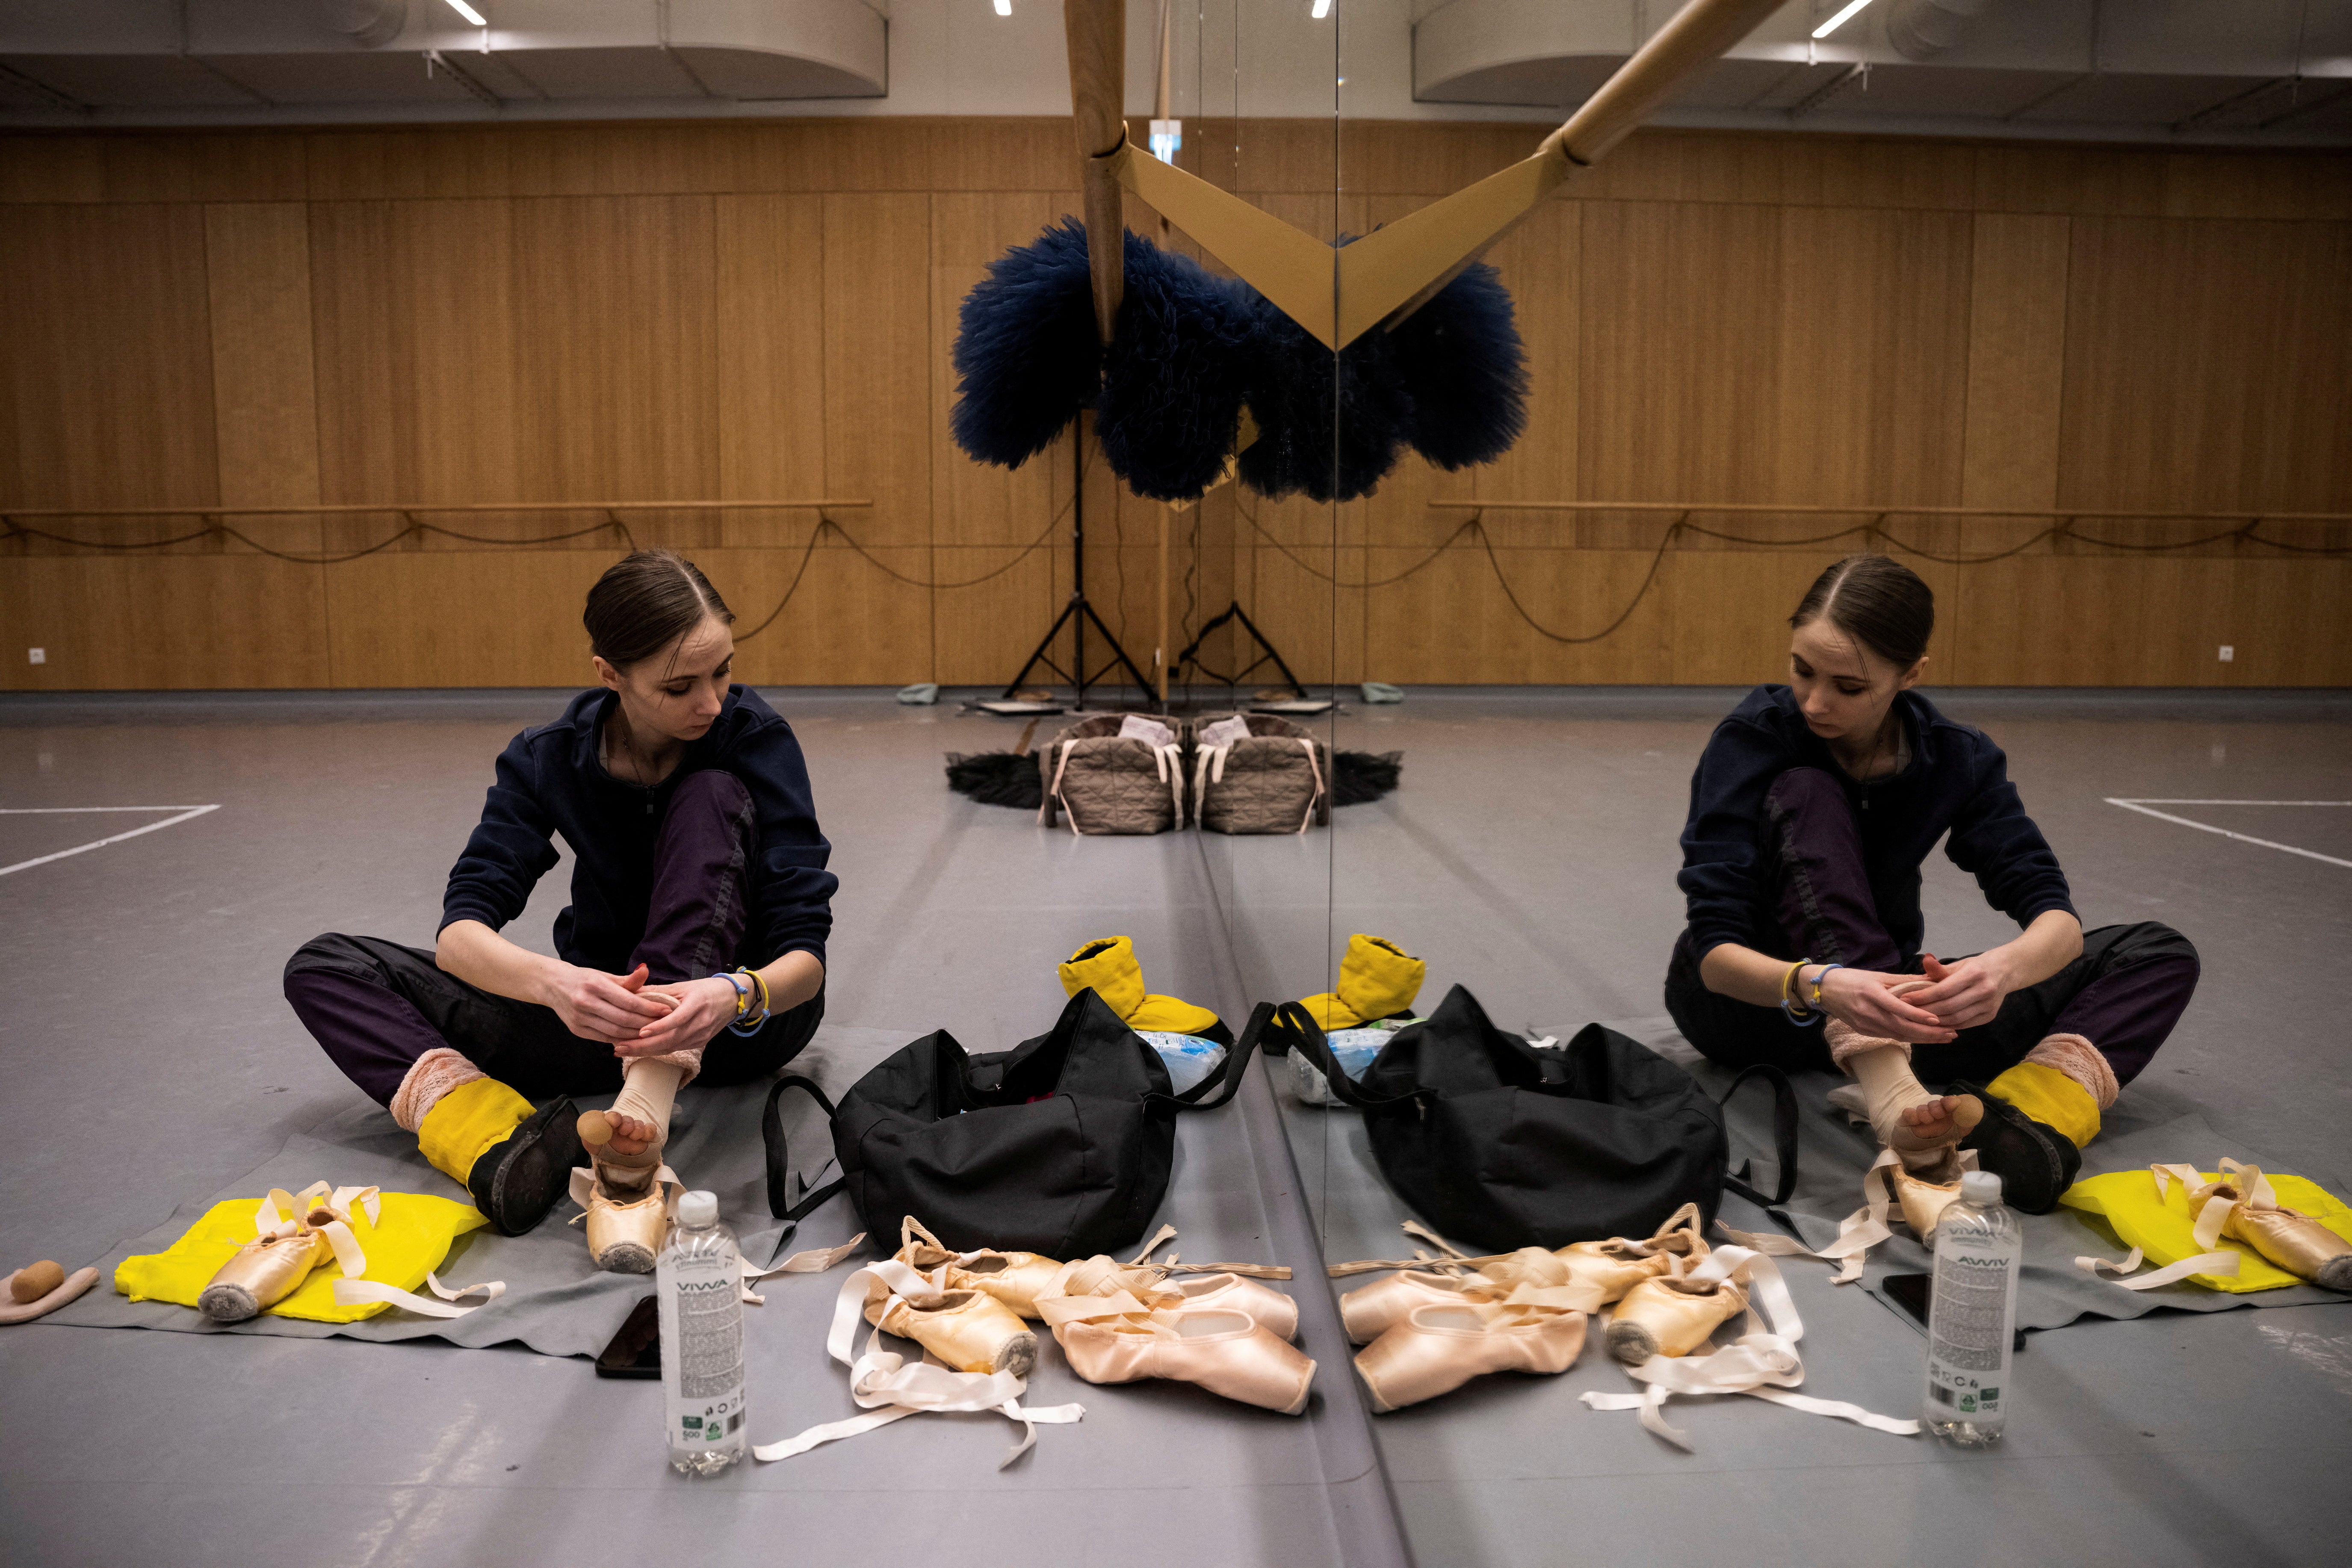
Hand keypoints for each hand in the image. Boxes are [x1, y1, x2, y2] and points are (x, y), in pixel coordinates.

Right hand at [544, 962, 673, 1043]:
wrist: (553, 985)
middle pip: (623, 1019)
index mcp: (594, 985)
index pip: (628, 1001)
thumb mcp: (604, 975)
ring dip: (636, 1034)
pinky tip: (635, 1037)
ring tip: (653, 1032)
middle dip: (647, 1023)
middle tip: (664, 1024)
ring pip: (615, 1032)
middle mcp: (585, 1002)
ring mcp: (580, 1018)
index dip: (649, 1008)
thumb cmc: (584, 979)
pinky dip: (622, 1039)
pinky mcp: (577, 1030)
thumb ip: (627, 979)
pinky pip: (605, 1038)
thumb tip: (646, 970)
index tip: (666, 1010)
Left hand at [586, 1110, 660, 1157]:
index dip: (614, 1118)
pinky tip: (644, 1138)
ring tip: (633, 1137)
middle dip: (627, 1124)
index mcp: (610, 1127)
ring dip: (637, 1129)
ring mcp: (635, 1132)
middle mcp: (623, 1127)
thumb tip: (589, 1129)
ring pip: (639, 1124)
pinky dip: (649, 1131)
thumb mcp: (592, 1145)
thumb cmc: (606, 1153)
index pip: (613, 1116)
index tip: (614, 1123)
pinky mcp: (647, 1138)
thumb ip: (589, 1136)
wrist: (620, 1168)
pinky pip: (651, 1129)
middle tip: (624, 1131)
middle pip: (628, 1119)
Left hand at [616, 976, 740, 1058]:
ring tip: (623, 1050)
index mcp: (698, 1004)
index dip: (660, 1027)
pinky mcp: (699, 1043)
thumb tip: (632, 992)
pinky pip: (675, 1048)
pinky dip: (656, 1050)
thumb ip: (659, 991)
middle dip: (643, 1046)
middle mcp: (701, 1023)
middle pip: (670, 1039)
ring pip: (670, 1047)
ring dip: (645, 1051)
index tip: (641, 1031)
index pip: (678, 1019)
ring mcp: (701, 1036)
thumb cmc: (706, 989)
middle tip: (619, 1047)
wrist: (733, 999)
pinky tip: (640, 1050)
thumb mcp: (684, 986)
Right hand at [1816, 966, 1956, 1044]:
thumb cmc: (1853, 978)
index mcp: (1871, 994)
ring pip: (1898, 1035)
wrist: (1824, 990)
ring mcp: (1865, 1024)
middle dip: (1928, 1033)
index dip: (1917, 1015)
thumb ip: (1904, 980)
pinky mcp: (1864, 1031)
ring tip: (1944, 1037)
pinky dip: (1909, 1038)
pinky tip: (1924, 1037)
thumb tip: (1931, 980)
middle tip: (1951, 1033)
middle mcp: (1868, 1012)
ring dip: (1923, 1039)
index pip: (1897, 1008)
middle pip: (1902, 1028)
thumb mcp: (1878, 975)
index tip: (1937, 1019)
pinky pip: (1890, 1036)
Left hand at [1899, 952, 2010, 1030]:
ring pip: (1956, 1019)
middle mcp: (1984, 990)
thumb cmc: (1976, 967)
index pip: (1944, 989)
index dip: (1923, 996)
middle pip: (1949, 1007)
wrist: (2006, 972)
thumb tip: (1924, 960)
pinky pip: (1964, 1024)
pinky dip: (1947, 1025)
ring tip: (1917, 1019)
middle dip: (1925, 1011)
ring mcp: (1989, 1005)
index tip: (1905, 998)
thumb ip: (1940, 969)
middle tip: (1907, 1011)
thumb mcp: (1959, 964)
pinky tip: (1934, 1023)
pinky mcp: (1990, 1016)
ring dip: (1934, 1021)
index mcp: (1974, 973)